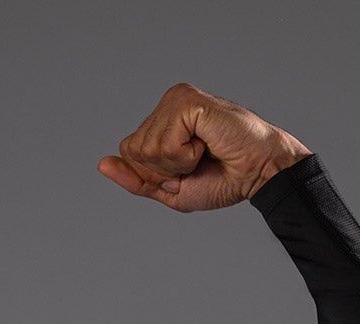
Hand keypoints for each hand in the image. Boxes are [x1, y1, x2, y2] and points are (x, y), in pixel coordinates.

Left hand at [97, 84, 311, 212]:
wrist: (257, 174)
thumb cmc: (221, 179)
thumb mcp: (169, 188)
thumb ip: (135, 179)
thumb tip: (102, 164)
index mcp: (161, 121)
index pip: (128, 154)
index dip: (152, 174)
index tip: (186, 169)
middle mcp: (166, 105)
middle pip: (133, 151)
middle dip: (162, 170)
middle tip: (197, 161)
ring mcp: (176, 99)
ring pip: (147, 149)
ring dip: (177, 163)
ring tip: (204, 152)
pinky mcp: (187, 101)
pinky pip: (165, 144)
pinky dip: (185, 156)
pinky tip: (207, 143)